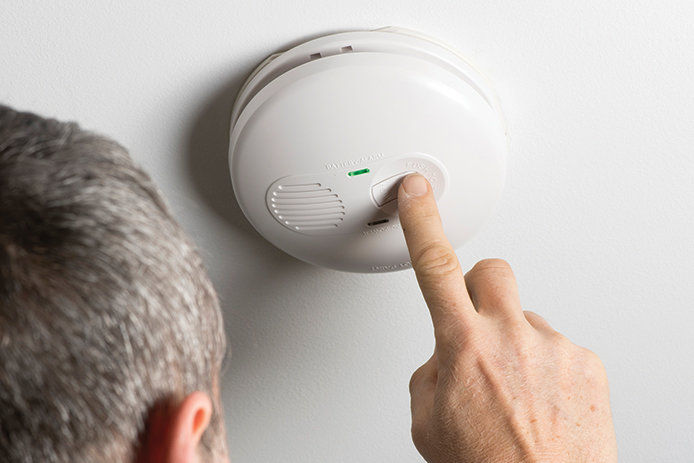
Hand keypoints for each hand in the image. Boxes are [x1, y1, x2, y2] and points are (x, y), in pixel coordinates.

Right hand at [397, 174, 617, 462]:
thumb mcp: (427, 417)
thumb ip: (432, 369)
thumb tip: (447, 356)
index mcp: (462, 344)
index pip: (435, 264)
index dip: (421, 221)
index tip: (416, 192)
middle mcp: (510, 336)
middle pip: (491, 270)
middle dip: (478, 285)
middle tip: (476, 320)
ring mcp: (553, 347)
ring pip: (524, 319)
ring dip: (515, 344)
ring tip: (516, 392)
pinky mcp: (586, 362)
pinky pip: (557, 348)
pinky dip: (546, 368)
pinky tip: (542, 401)